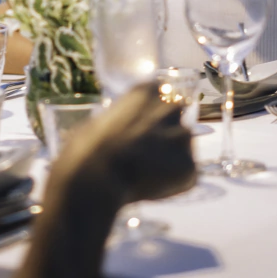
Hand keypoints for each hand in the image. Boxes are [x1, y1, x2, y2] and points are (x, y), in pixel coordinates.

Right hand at [52, 83, 194, 206]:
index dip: (152, 117)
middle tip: (145, 155)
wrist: (94, 175)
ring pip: (183, 149)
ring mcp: (184, 136)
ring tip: (141, 175)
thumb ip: (126, 121)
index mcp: (149, 90)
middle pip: (177, 120)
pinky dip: (172, 185)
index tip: (140, 131)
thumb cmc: (86, 149)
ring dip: (169, 161)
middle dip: (166, 135)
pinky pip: (185, 177)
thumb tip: (127, 134)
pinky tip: (148, 187)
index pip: (163, 96)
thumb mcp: (103, 120)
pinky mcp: (189, 165)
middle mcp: (172, 107)